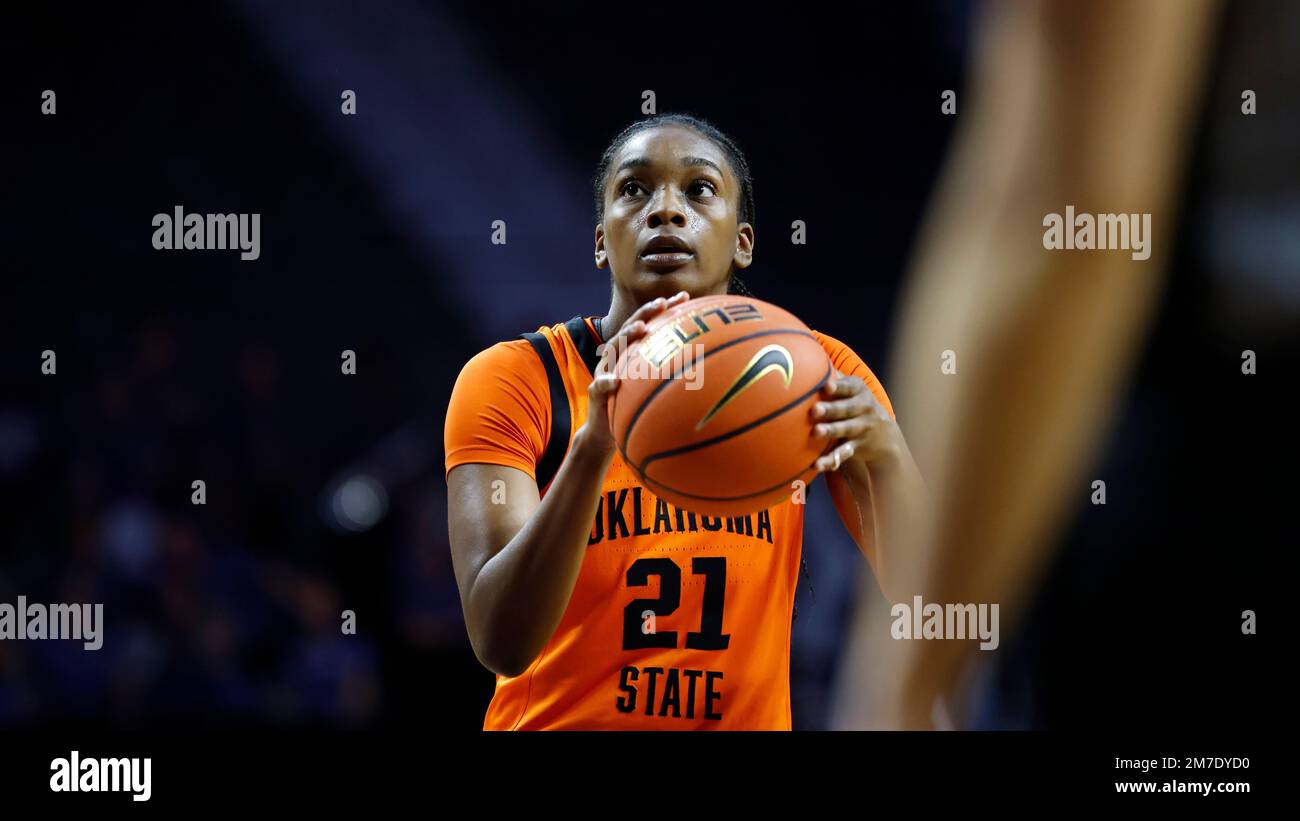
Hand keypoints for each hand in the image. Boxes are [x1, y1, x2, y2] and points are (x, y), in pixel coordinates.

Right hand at [581, 290, 690, 454]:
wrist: (607, 431)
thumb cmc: (636, 406)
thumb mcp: (657, 387)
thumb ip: (675, 374)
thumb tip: (714, 368)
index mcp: (634, 351)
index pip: (650, 324)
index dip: (666, 309)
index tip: (685, 297)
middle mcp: (619, 356)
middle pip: (631, 327)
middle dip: (646, 312)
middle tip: (663, 303)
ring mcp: (605, 370)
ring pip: (614, 348)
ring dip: (627, 336)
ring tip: (640, 329)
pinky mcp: (596, 391)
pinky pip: (599, 385)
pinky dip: (606, 381)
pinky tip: (615, 381)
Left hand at [811, 369, 899, 472]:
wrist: (884, 436)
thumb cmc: (857, 404)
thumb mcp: (853, 389)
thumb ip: (835, 377)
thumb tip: (810, 350)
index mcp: (860, 391)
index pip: (850, 387)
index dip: (839, 386)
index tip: (826, 386)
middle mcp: (864, 408)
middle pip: (846, 408)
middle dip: (831, 409)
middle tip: (814, 410)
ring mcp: (862, 428)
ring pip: (846, 430)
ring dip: (831, 430)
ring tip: (815, 432)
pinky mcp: (858, 447)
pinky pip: (843, 454)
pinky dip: (830, 460)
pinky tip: (816, 465)